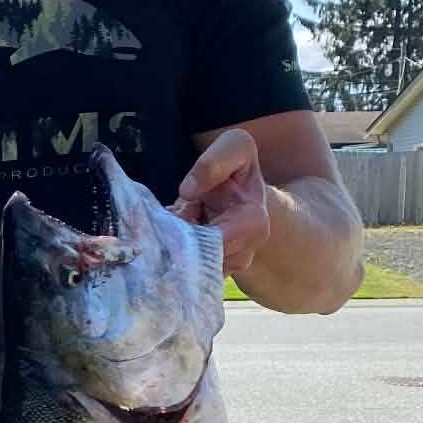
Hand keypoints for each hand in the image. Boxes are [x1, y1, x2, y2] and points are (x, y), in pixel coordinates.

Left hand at [173, 129, 270, 275]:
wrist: (240, 193)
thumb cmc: (239, 170)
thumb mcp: (235, 147)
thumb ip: (214, 162)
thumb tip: (188, 191)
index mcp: (254, 224)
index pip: (215, 242)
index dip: (189, 232)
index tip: (177, 214)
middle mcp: (243, 254)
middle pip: (198, 259)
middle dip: (177, 241)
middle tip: (168, 219)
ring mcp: (226, 268)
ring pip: (187, 268)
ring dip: (173, 248)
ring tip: (173, 224)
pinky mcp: (209, 274)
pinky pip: (183, 273)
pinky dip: (170, 255)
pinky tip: (170, 237)